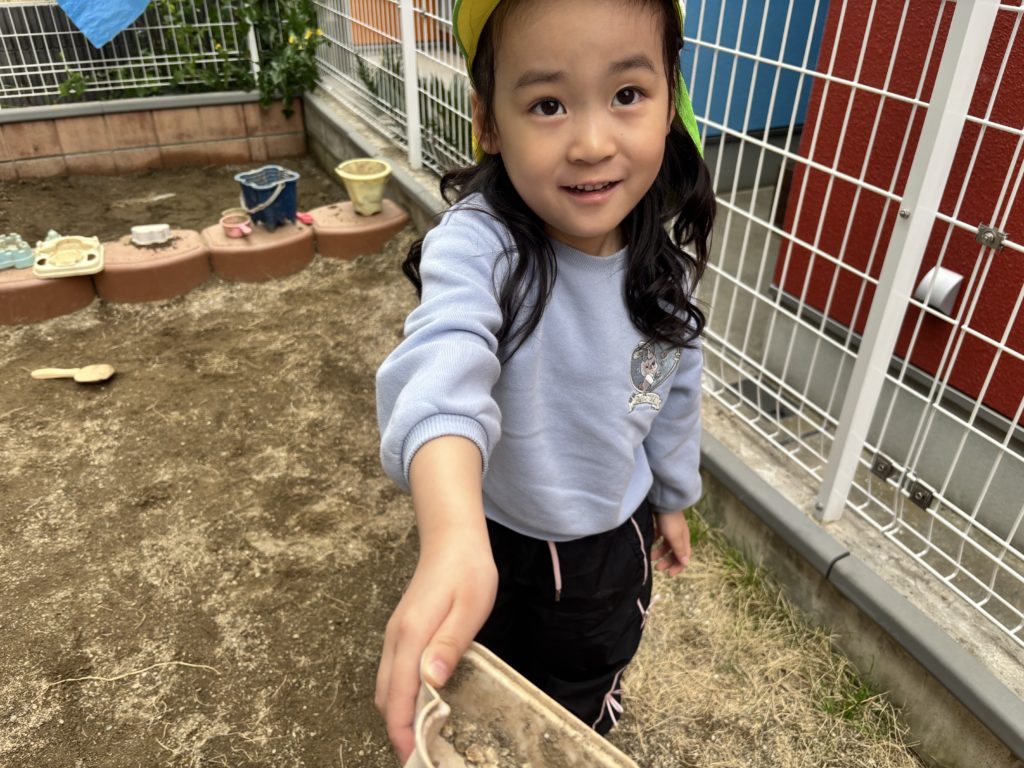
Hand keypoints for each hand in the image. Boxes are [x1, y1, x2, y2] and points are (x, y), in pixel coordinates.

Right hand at [375, 540, 496, 762]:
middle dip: (396, 729)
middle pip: (384, 695)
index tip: (414, 756)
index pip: (397, 693)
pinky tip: (421, 704)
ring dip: (397, 713)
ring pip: (385, 685)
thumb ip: (450, 646)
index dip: (401, 729)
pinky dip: (399, 695)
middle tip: (422, 754)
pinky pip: (391, 672)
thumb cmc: (467, 572)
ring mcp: (395, 635)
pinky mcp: (401, 632)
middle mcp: (395, 638)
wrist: (452, 539)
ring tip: (422, 737)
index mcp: (411, 635)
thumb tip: (431, 683)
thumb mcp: (469, 609)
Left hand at [651, 510, 690, 575]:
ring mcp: (671, 530)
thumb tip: (686, 563)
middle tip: (657, 567)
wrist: (664, 501)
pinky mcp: (662, 524)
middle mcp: (679, 536)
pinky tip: (650, 543)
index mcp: (684, 540)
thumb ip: (679, 550)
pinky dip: (656, 542)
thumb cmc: (670, 520)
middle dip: (666, 561)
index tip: (668, 574)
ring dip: (659, 552)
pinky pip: (660, 537)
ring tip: (650, 556)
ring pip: (666, 545)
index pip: (683, 557)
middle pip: (674, 553)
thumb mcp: (674, 537)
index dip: (677, 567)